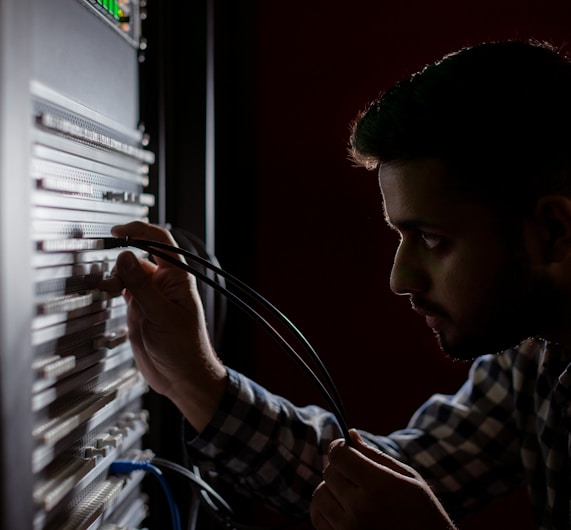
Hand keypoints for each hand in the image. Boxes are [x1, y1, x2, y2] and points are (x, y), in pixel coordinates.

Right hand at [98, 221, 226, 431]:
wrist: (181, 377)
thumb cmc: (184, 348)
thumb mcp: (161, 315)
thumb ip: (141, 286)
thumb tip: (126, 257)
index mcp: (177, 278)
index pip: (160, 242)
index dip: (140, 230)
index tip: (118, 231)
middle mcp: (164, 284)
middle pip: (138, 257)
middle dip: (122, 261)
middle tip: (111, 277)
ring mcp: (151, 296)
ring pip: (128, 274)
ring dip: (115, 277)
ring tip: (108, 289)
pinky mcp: (140, 310)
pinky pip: (124, 290)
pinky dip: (113, 288)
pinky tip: (107, 292)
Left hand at [310, 430, 456, 529]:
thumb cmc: (423, 512)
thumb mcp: (408, 478)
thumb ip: (375, 455)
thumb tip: (350, 434)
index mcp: (378, 486)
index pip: (339, 455)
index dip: (340, 447)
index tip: (345, 448)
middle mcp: (360, 509)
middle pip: (328, 473)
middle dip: (338, 467)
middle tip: (354, 473)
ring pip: (319, 495)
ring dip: (330, 489)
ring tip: (349, 492)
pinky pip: (318, 519)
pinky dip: (325, 509)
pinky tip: (342, 508)